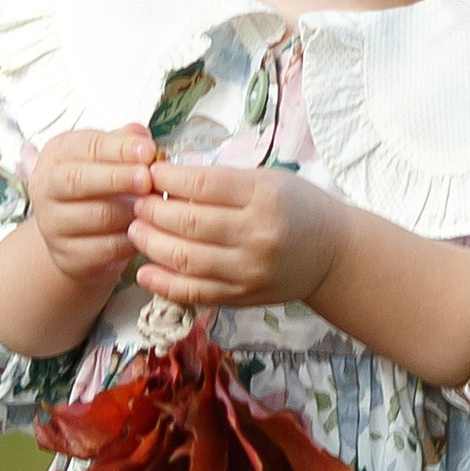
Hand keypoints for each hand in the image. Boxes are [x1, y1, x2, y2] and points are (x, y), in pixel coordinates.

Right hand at [26, 125, 157, 294]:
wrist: (76, 235)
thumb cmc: (98, 187)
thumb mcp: (106, 157)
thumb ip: (124, 143)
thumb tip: (141, 135)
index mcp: (57, 154)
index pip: (85, 146)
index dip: (118, 148)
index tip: (148, 150)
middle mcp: (46, 188)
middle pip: (76, 180)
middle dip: (116, 178)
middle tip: (147, 178)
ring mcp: (53, 225)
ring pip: (95, 217)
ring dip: (131, 210)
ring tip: (155, 205)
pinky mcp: (69, 256)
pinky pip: (106, 248)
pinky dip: (131, 239)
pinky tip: (147, 230)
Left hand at [129, 157, 344, 313]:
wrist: (333, 255)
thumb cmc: (297, 208)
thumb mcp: (268, 180)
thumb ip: (222, 181)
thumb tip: (166, 178)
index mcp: (264, 196)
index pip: (202, 185)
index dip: (166, 178)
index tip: (149, 173)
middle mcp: (257, 234)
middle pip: (188, 222)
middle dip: (151, 211)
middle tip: (136, 202)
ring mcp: (249, 270)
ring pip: (185, 259)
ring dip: (150, 243)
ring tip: (136, 230)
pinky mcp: (242, 297)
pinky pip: (194, 293)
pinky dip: (163, 284)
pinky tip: (144, 271)